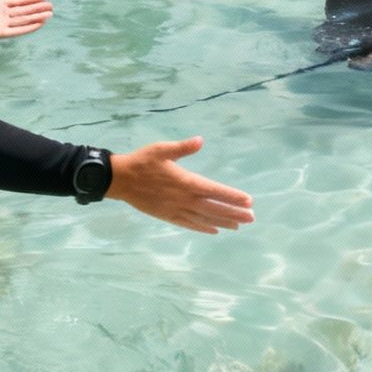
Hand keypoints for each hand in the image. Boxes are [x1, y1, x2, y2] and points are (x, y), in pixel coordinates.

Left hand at [0, 0, 52, 41]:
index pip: (18, 2)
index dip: (30, 0)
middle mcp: (3, 14)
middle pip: (24, 11)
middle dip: (38, 8)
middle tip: (51, 6)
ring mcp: (3, 24)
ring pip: (24, 20)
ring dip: (37, 17)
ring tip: (50, 14)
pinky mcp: (2, 32)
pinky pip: (18, 30)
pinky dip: (29, 27)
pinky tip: (40, 24)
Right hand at [108, 136, 254, 233]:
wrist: (119, 180)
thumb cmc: (142, 162)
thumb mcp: (162, 149)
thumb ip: (183, 147)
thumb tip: (200, 140)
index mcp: (186, 181)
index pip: (215, 190)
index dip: (232, 197)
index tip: (248, 201)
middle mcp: (183, 199)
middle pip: (214, 208)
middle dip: (234, 213)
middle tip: (252, 218)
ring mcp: (175, 209)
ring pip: (204, 219)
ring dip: (222, 222)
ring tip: (239, 225)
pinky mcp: (167, 216)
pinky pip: (189, 224)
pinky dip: (203, 228)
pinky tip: (214, 230)